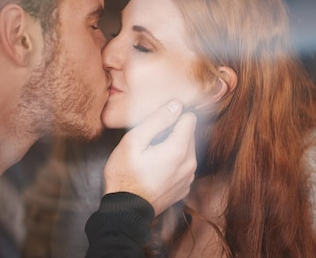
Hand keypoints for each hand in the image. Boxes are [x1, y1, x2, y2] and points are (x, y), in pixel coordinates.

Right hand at [103, 100, 196, 215]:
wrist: (125, 210)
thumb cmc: (125, 175)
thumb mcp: (134, 141)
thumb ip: (157, 120)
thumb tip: (176, 105)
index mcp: (180, 149)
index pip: (190, 118)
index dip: (173, 116)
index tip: (157, 124)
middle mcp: (190, 163)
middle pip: (189, 133)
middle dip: (173, 131)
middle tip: (150, 140)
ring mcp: (188, 177)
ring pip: (187, 149)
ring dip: (173, 147)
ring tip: (152, 155)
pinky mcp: (184, 187)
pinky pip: (183, 165)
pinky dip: (174, 163)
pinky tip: (156, 168)